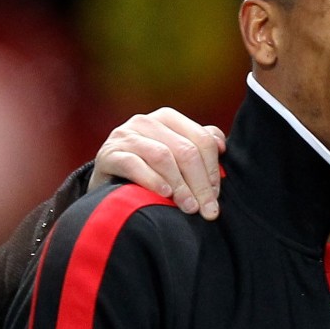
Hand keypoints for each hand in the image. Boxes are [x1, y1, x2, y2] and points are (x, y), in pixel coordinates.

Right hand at [88, 107, 225, 219]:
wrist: (107, 182)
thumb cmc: (149, 170)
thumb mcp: (175, 155)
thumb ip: (199, 146)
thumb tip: (222, 147)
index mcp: (168, 118)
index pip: (202, 140)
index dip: (213, 169)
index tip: (215, 196)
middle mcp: (146, 121)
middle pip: (185, 150)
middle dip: (199, 183)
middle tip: (206, 209)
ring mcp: (125, 135)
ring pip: (163, 156)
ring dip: (180, 185)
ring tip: (189, 207)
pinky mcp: (108, 154)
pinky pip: (134, 164)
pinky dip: (152, 180)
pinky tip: (164, 194)